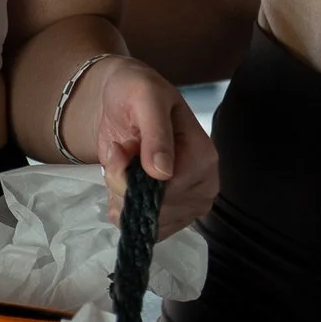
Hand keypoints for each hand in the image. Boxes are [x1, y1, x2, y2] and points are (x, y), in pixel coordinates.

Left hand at [73, 58, 217, 242]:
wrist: (123, 98)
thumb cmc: (136, 92)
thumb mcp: (145, 98)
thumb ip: (155, 132)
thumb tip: (163, 172)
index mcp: (203, 156)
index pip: (169, 191)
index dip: (135, 178)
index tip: (119, 150)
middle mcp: (203, 185)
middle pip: (159, 211)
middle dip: (125, 188)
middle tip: (117, 155)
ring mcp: (188, 203)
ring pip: (149, 224)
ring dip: (122, 199)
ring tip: (120, 167)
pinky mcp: (171, 214)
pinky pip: (145, 229)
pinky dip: (124, 211)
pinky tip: (119, 186)